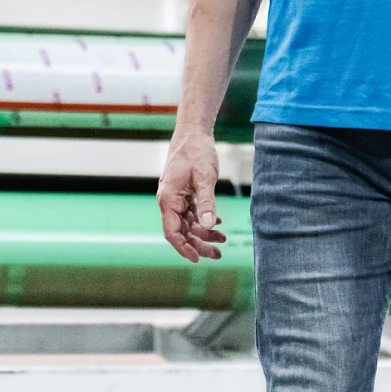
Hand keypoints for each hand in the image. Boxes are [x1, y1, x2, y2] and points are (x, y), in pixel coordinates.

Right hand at [158, 125, 226, 262]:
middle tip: (218, 254)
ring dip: (204, 233)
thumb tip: (209, 226)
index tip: (199, 259)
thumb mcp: (204, 177)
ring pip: (188, 224)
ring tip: (222, 240)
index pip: (172, 233)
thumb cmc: (196, 151)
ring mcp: (176, 197)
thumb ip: (206, 202)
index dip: (184, 248)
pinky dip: (204, 219)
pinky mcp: (184, 193)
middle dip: (199, 244)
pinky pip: (192, 213)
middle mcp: (169, 201)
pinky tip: (218, 223)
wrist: (193, 132)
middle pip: (182, 231)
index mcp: (168, 199)